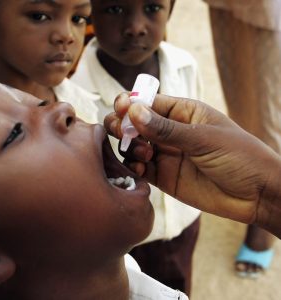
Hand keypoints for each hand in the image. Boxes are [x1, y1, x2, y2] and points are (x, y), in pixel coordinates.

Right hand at [104, 93, 280, 236]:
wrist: (257, 196)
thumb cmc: (240, 157)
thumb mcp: (204, 139)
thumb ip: (166, 129)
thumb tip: (132, 111)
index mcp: (182, 112)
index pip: (148, 102)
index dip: (130, 103)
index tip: (122, 108)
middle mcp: (169, 131)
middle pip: (134, 123)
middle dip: (122, 125)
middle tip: (123, 132)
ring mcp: (165, 154)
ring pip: (132, 146)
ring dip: (130, 147)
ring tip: (144, 154)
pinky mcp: (163, 177)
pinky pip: (139, 168)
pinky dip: (133, 167)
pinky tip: (140, 169)